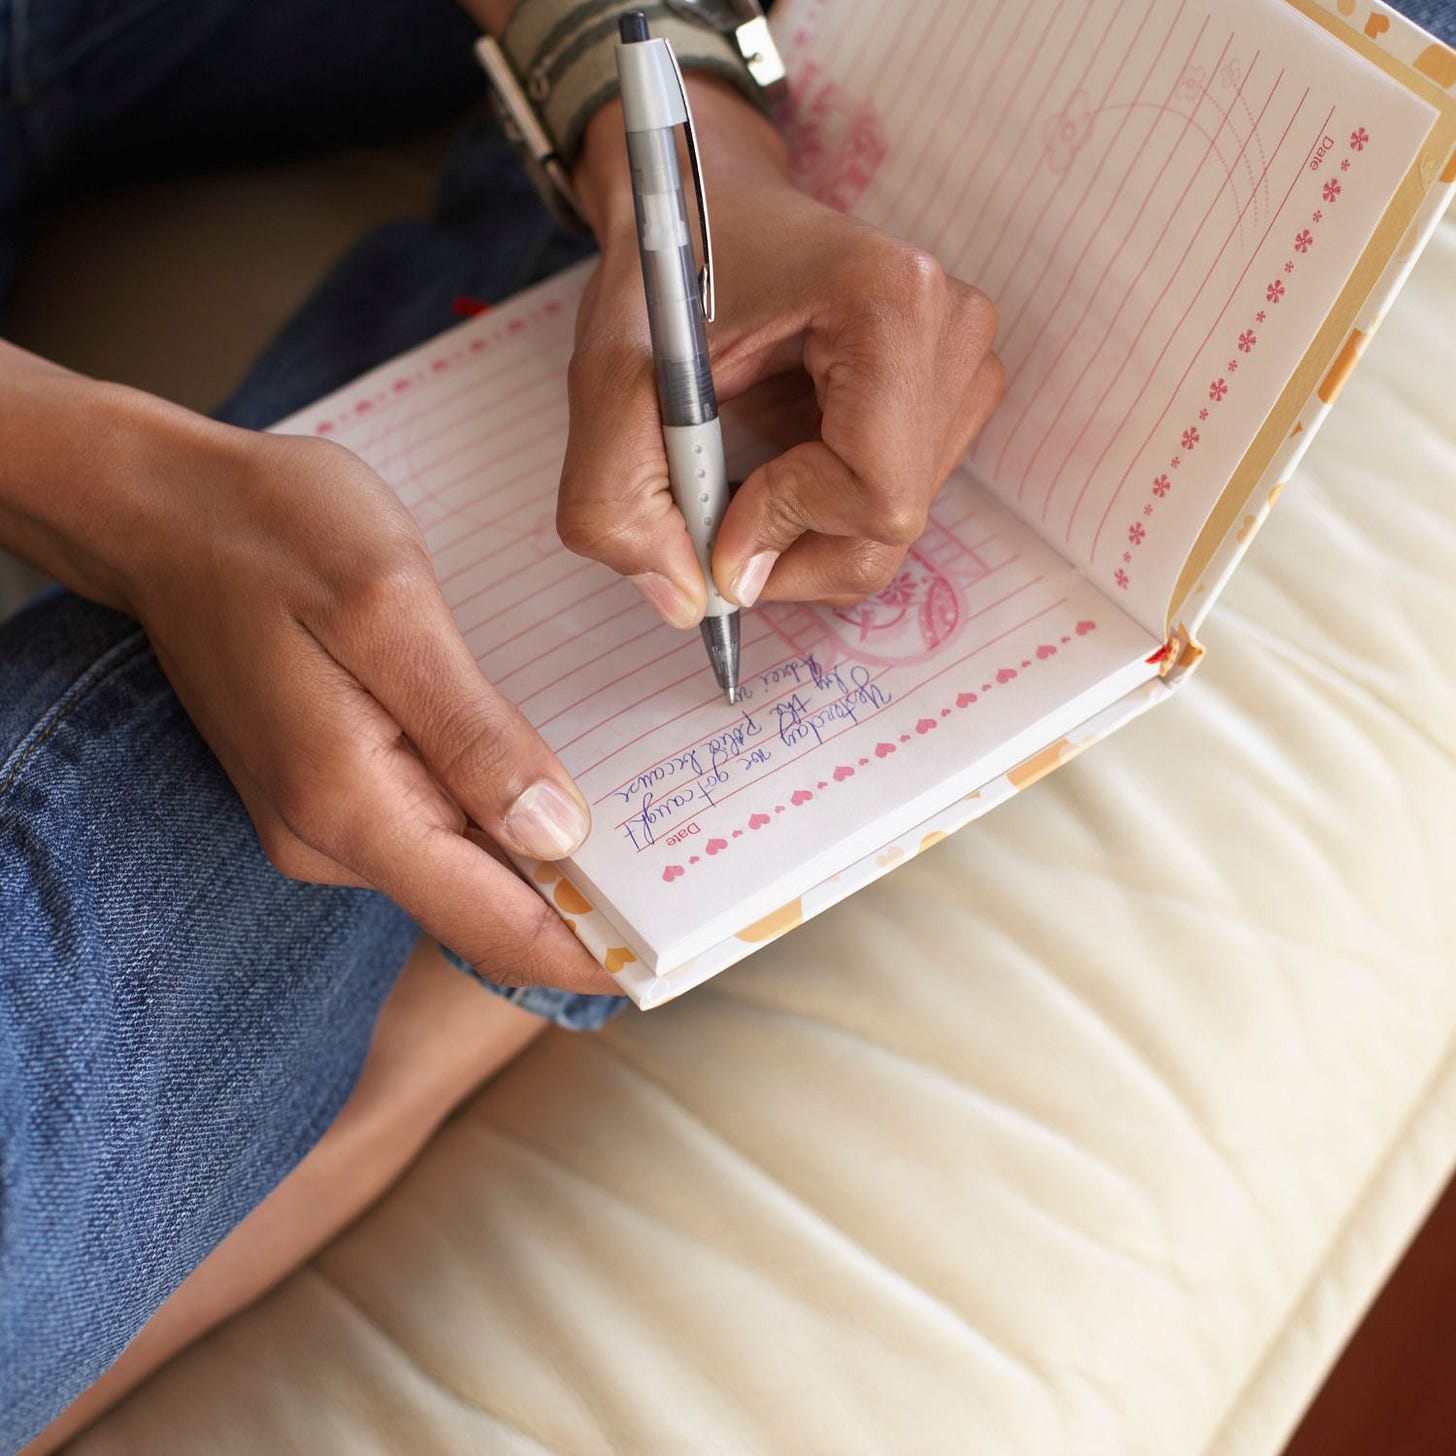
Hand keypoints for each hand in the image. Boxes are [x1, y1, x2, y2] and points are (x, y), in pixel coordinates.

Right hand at [32, 386, 617, 995]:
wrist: (158, 507)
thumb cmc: (274, 532)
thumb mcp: (389, 607)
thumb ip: (471, 731)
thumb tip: (555, 837)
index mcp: (351, 806)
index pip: (489, 927)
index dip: (583, 957)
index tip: (668, 966)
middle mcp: (330, 839)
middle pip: (481, 907)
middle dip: (580, 908)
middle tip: (686, 885)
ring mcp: (320, 819)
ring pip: (458, 867)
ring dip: (540, 861)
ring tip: (641, 835)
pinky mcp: (323, 785)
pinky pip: (428, 826)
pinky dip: (492, 817)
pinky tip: (543, 782)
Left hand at [559, 80, 1003, 621]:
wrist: (704, 196)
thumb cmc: (663, 269)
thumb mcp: (607, 379)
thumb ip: (618, 503)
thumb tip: (690, 602)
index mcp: (888, 302)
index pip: (876, 494)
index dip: (786, 529)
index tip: (713, 517)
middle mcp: (952, 325)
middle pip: (893, 521)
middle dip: (793, 547)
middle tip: (718, 516)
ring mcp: (965, 353)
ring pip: (897, 520)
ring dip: (807, 528)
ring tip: (747, 466)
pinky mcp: (957, 379)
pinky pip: (902, 494)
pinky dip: (830, 505)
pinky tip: (785, 455)